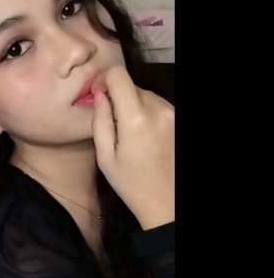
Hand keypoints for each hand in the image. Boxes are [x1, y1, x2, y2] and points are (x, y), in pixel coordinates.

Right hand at [91, 66, 173, 229]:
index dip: (104, 80)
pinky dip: (147, 114)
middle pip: (132, 86)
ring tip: (131, 135)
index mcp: (137, 119)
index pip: (118, 75)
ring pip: (145, 95)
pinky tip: (145, 138)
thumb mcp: (105, 157)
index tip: (98, 95)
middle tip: (113, 124)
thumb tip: (99, 95)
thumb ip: (100, 122)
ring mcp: (174, 114)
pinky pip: (158, 105)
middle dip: (118, 98)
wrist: (167, 202)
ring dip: (134, 107)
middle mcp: (159, 110)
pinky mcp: (180, 120)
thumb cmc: (131, 184)